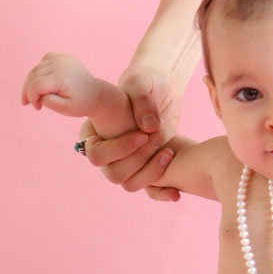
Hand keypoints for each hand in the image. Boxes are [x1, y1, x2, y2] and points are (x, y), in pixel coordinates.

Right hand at [21, 52, 98, 116]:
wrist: (95, 94)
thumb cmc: (81, 103)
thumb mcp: (65, 109)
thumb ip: (49, 102)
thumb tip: (37, 94)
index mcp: (62, 77)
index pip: (35, 85)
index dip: (31, 97)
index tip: (38, 107)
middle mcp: (60, 64)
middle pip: (33, 77)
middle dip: (29, 92)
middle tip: (34, 104)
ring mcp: (62, 58)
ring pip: (35, 69)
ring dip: (32, 82)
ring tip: (37, 95)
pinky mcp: (62, 57)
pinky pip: (43, 61)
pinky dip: (40, 70)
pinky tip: (44, 80)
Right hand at [81, 62, 183, 201]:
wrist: (165, 88)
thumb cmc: (147, 80)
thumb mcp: (142, 82)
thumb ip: (141, 100)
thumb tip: (148, 127)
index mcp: (95, 133)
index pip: (96, 154)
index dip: (119, 149)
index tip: (143, 134)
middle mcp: (108, 152)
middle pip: (113, 174)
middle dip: (138, 159)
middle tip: (158, 139)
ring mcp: (127, 162)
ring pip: (130, 184)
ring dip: (150, 173)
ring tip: (169, 152)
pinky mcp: (147, 167)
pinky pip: (148, 190)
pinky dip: (161, 193)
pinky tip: (176, 193)